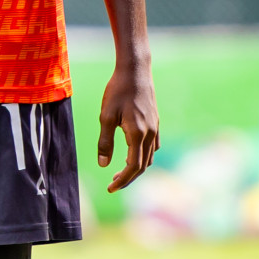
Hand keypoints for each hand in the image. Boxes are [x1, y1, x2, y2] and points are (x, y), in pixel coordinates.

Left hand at [97, 64, 158, 192]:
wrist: (135, 70)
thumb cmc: (118, 91)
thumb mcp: (106, 116)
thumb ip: (105, 142)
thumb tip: (103, 165)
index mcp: (138, 134)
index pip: (133, 166)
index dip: (122, 180)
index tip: (111, 188)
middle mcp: (150, 133)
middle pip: (143, 165)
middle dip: (128, 177)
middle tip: (112, 183)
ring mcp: (155, 127)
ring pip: (149, 156)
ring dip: (136, 167)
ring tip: (120, 171)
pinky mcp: (155, 121)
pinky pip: (153, 146)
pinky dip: (144, 156)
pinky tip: (132, 154)